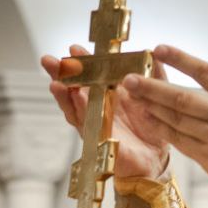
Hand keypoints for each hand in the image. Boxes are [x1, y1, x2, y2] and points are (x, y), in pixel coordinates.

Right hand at [41, 46, 170, 180]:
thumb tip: (152, 53)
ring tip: (56, 81)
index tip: (74, 49)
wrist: (156, 158)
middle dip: (61, 75)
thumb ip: (154, 75)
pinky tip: (75, 98)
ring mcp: (95, 123)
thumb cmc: (152, 128)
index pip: (91, 74)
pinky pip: (86, 125)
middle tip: (50, 61)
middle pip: (74, 88)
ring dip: (64, 94)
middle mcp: (98, 107)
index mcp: (110, 93)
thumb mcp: (156, 96)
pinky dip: (79, 111)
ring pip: (74, 107)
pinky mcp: (97, 139)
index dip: (82, 62)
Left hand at [120, 47, 207, 196]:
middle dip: (153, 87)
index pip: (206, 72)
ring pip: (176, 120)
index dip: (181, 59)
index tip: (159, 49)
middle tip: (130, 78)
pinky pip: (180, 142)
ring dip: (152, 107)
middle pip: (181, 98)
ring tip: (132, 96)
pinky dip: (162, 130)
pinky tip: (148, 120)